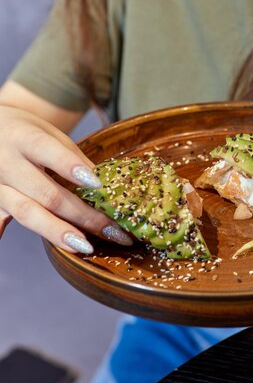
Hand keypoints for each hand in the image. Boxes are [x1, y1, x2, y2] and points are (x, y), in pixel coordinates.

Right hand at [0, 106, 132, 252]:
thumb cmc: (27, 134)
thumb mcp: (50, 134)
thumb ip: (73, 158)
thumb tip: (104, 186)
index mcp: (23, 137)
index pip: (46, 149)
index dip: (70, 167)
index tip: (98, 185)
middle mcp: (5, 162)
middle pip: (45, 192)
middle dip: (82, 214)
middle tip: (112, 231)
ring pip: (26, 212)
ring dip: (58, 232)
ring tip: (86, 247)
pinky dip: (8, 234)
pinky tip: (39, 249)